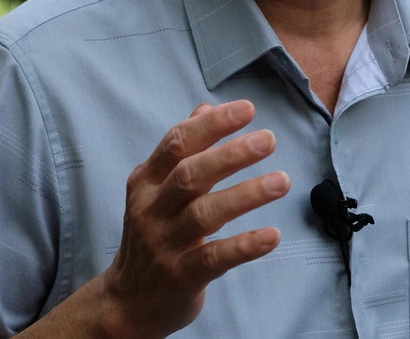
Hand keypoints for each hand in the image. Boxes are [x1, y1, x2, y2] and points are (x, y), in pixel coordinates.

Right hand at [98, 100, 289, 336]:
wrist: (128, 301)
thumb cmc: (153, 234)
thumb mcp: (156, 189)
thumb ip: (181, 151)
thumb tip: (205, 108)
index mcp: (146, 181)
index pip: (178, 143)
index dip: (213, 125)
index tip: (247, 109)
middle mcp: (151, 209)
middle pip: (190, 175)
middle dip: (231, 154)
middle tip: (269, 140)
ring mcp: (165, 244)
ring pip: (205, 214)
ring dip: (246, 195)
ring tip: (282, 181)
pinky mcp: (181, 276)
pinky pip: (215, 258)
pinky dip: (244, 246)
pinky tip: (272, 235)